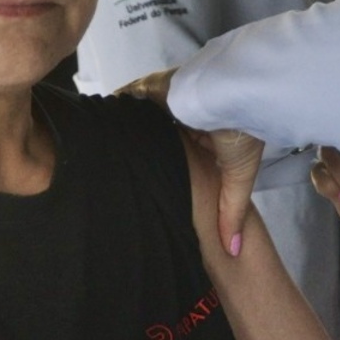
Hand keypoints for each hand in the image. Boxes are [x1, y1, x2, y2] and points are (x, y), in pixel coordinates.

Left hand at [119, 68, 261, 252]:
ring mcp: (164, 102)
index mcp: (203, 135)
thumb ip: (231, 211)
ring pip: (137, 120)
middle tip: (121, 177)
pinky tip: (99, 130)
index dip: (165, 169)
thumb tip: (233, 252)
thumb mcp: (237, 177)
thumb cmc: (240, 134)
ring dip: (126, 133)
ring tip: (105, 156)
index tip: (150, 193)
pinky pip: (124, 100)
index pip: (177, 154)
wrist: (235, 94)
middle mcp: (182, 118)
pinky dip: (114, 112)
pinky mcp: (149, 88)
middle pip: (153, 138)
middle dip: (142, 152)